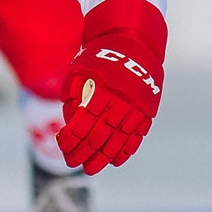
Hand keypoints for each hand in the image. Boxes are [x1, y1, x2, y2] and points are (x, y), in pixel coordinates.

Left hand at [57, 0, 166, 174]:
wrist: (131, 42)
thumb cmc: (98, 58)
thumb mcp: (79, 71)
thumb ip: (73, 95)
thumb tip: (69, 122)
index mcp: (98, 90)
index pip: (81, 124)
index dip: (71, 140)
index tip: (63, 149)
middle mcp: (118, 101)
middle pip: (99, 136)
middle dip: (84, 153)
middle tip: (74, 164)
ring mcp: (135, 107)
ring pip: (118, 140)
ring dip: (103, 157)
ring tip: (92, 168)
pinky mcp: (147, 110)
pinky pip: (137, 136)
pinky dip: (126, 150)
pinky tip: (116, 161)